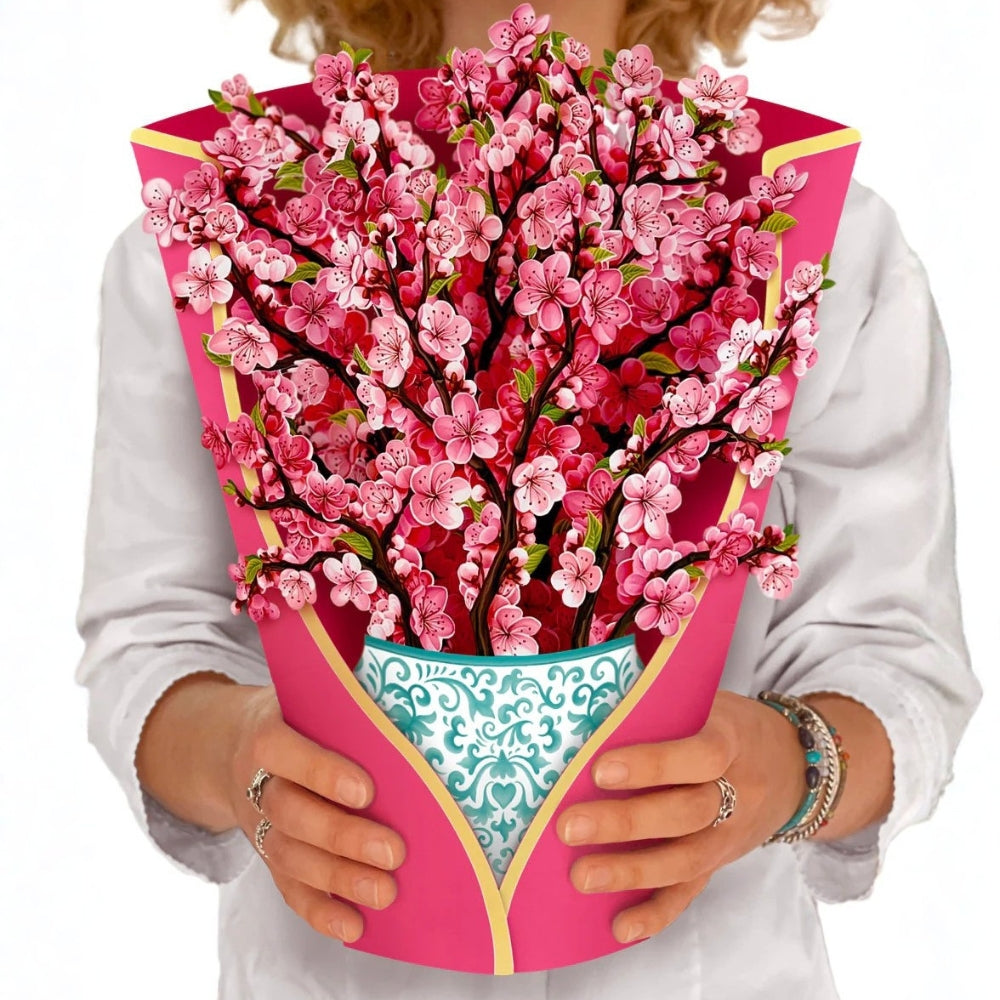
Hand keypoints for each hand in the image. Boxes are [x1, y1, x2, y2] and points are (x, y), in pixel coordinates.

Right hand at [226, 686, 406, 943]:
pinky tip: (353, 926)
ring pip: (290, 858)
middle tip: (394, 851)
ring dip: (338, 879)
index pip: (286, 754)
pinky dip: (320, 912)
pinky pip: (287, 890)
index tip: (367, 790)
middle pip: (290, 814)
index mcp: (265, 735)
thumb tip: (410, 694)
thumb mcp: (307, 697)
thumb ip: (344, 701)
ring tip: (385, 892)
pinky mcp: (266, 857)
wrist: (232, 745)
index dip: (323, 774)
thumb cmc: (295, 716)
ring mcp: (257, 825)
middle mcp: (254, 783)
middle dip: (342, 837)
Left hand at [555, 688, 804, 943]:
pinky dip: (656, 913)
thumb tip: (600, 690)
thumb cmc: (728, 723)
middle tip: (568, 827)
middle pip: (686, 813)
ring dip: (631, 872)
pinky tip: (620, 926)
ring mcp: (731, 834)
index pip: (699, 755)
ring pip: (685, 859)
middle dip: (625, 823)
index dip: (652, 764)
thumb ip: (663, 703)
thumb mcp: (707, 701)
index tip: (600, 769)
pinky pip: (691, 892)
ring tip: (581, 877)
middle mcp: (738, 792)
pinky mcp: (720, 862)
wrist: (792, 764)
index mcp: (732, 740)